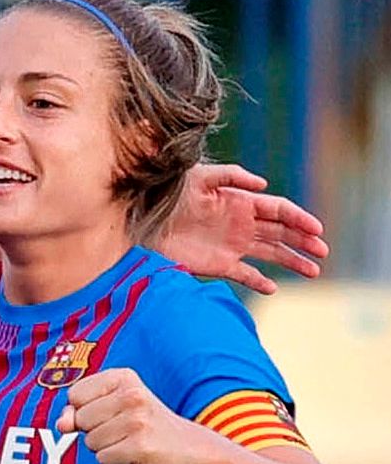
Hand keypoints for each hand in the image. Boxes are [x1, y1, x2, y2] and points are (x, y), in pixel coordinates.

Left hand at [55, 368, 224, 463]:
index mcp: (123, 377)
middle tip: (123, 429)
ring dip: (105, 447)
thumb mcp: (112, 406)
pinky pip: (103, 459)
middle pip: (80, 419)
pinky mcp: (141, 447)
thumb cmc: (145, 424)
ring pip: (90, 441)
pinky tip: (135, 453)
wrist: (192, 447)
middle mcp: (132, 394)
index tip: (109, 411)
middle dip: (94, 430)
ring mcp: (138, 421)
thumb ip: (79, 410)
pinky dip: (114, 460)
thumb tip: (62, 424)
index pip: (75, 395)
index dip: (84, 409)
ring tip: (131, 440)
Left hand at [156, 163, 326, 294]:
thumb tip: (262, 184)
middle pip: (281, 233)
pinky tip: (273, 288)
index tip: (316, 230)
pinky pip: (244, 274)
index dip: (299, 219)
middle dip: (303, 242)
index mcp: (241, 202)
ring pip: (270, 254)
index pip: (279, 210)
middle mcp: (241, 224)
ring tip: (313, 271)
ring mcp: (232, 245)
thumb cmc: (170, 193)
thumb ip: (231, 175)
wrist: (141, 219)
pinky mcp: (218, 264)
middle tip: (322, 252)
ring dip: (292, 261)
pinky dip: (259, 281)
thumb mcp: (199, 177)